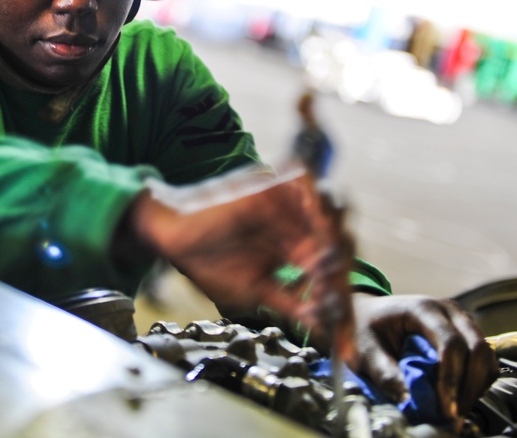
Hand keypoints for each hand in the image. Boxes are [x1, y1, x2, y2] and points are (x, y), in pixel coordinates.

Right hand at [128, 163, 355, 363]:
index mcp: (294, 247)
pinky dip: (317, 208)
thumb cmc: (207, 259)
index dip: (338, 300)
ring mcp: (287, 202)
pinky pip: (307, 187)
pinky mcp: (274, 184)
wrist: (173, 235)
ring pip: (328, 215)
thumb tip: (322, 325)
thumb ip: (290, 302)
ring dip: (333, 242)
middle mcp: (296, 223)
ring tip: (332, 273)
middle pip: (336, 244)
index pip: (328, 271)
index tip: (343, 333)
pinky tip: (320, 236)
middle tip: (338, 305)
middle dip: (341, 276)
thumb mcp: (255, 290)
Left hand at [350, 293, 497, 425]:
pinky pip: (484, 360)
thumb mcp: (366, 351)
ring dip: (476, 386)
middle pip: (477, 348)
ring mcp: (460, 320)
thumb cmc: (366, 328)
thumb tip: (410, 401)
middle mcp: (448, 310)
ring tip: (456, 409)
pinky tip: (458, 396)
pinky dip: (477, 381)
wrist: (369, 315)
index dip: (452, 378)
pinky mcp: (465, 334)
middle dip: (469, 386)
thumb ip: (385, 374)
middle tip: (454, 414)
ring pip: (486, 355)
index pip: (450, 342)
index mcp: (422, 308)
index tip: (445, 407)